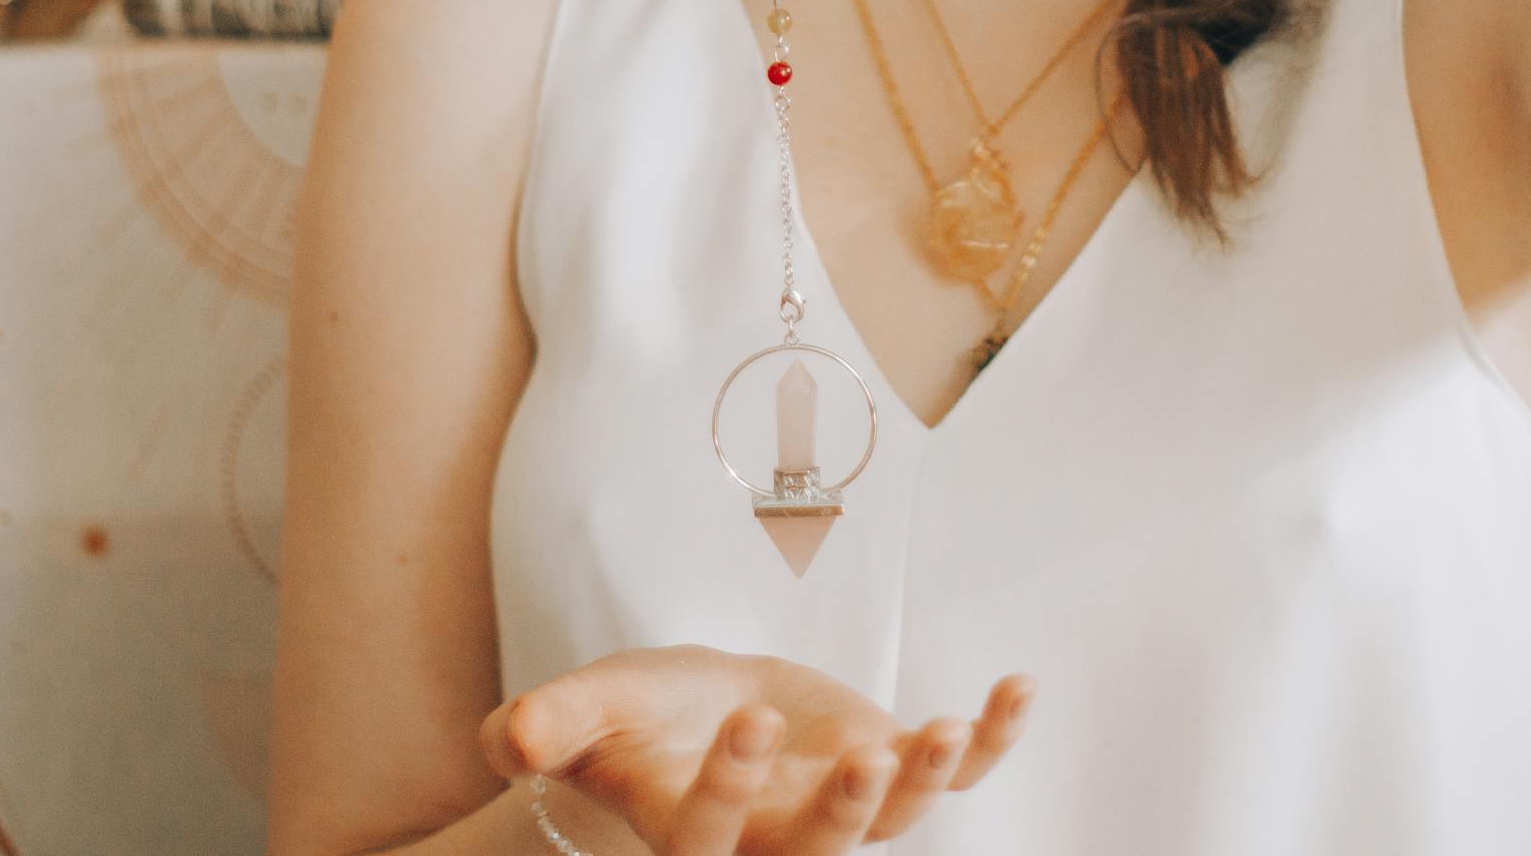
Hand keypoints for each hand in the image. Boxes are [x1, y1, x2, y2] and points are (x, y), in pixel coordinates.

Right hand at [481, 642, 1036, 853]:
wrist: (701, 712)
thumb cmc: (637, 717)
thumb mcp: (591, 707)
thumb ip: (550, 723)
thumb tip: (513, 737)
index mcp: (691, 833)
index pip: (707, 837)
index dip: (728, 789)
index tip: (746, 715)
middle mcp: (771, 840)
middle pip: (814, 854)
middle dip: (843, 813)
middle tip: (864, 758)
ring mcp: (837, 811)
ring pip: (890, 824)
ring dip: (925, 784)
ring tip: (942, 728)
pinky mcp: (886, 773)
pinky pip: (951, 773)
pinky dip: (990, 742)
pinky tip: (1017, 691)